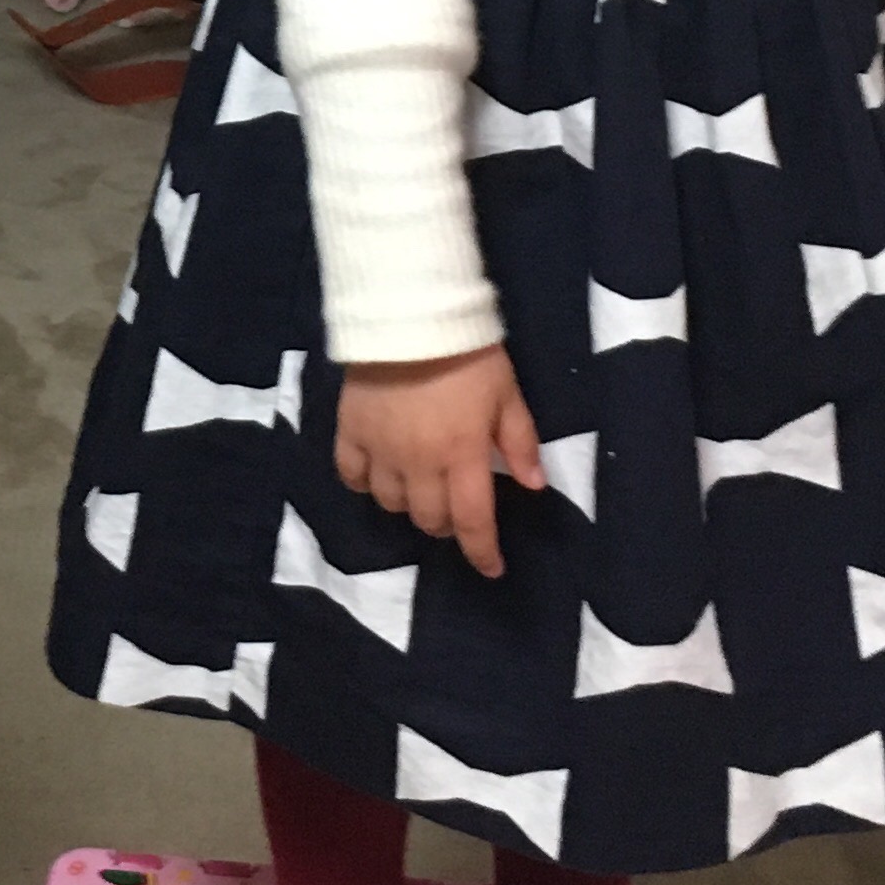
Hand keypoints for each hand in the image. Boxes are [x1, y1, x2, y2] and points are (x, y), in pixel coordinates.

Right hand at [335, 347, 542, 581]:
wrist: (409, 315)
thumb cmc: (469, 355)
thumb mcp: (508, 394)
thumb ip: (520, 443)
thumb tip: (534, 486)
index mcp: (463, 457)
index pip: (473, 521)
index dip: (482, 552)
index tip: (492, 569)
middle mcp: (419, 464)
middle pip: (429, 519)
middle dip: (448, 525)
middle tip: (457, 510)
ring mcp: (381, 451)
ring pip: (391, 504)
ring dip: (410, 505)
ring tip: (420, 489)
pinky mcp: (350, 432)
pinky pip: (351, 475)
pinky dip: (365, 484)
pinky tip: (378, 475)